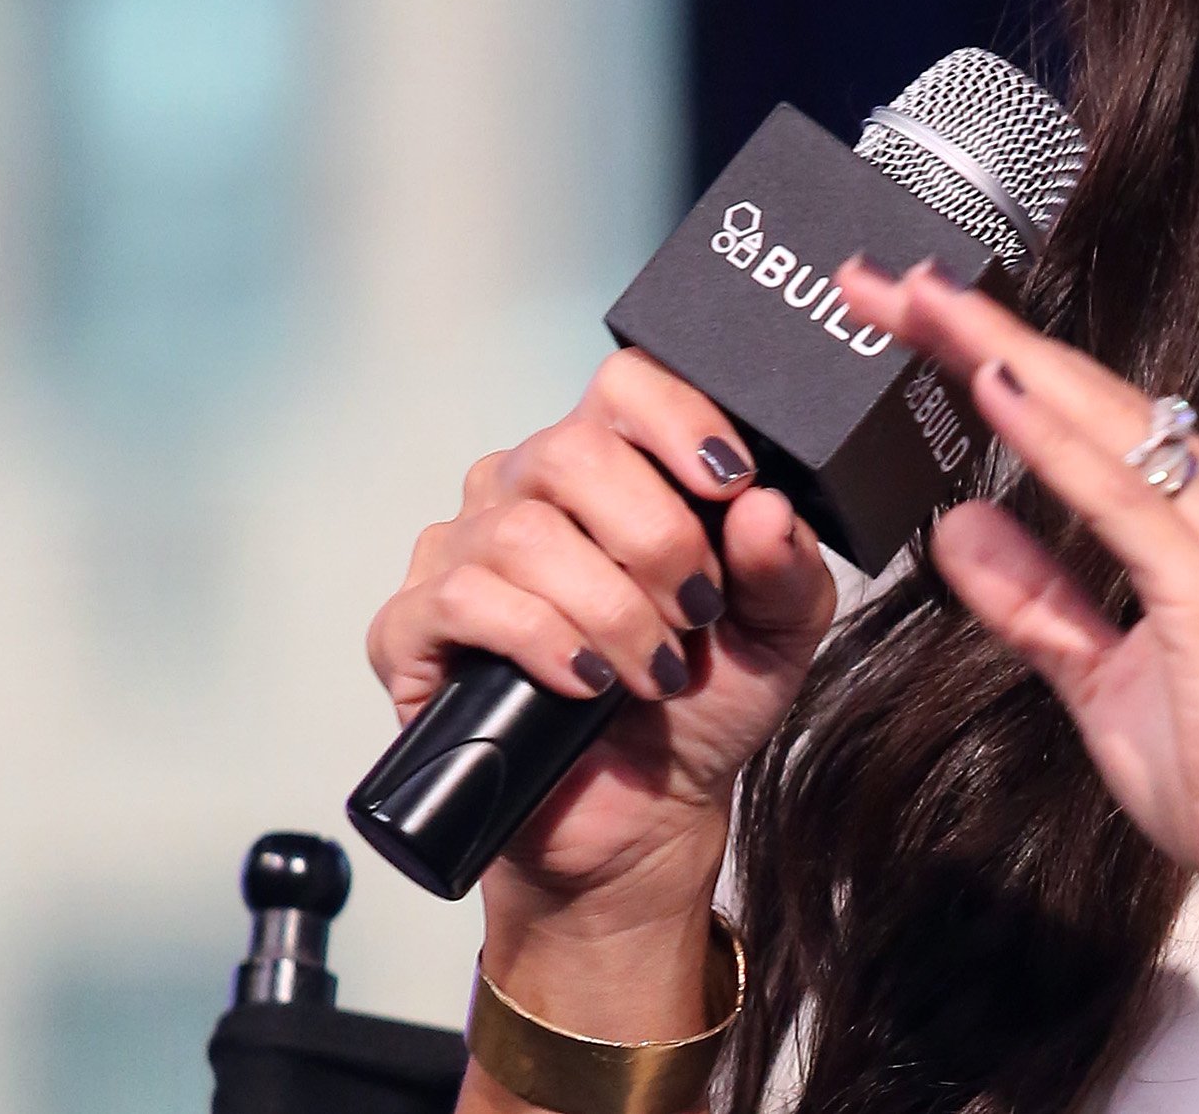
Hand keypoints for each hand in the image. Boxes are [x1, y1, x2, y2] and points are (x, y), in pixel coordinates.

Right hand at [365, 349, 838, 936]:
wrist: (642, 815)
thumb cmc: (701, 703)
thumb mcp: (778, 634)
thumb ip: (785, 567)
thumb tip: (765, 506)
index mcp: (613, 466)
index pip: (626, 383)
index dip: (678, 419)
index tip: (730, 483)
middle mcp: (527, 491)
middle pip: (571, 451)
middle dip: (654, 540)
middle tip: (695, 613)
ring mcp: (462, 554)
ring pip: (522, 534)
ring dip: (609, 610)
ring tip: (653, 671)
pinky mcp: (413, 628)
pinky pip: (463, 600)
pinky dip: (540, 641)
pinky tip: (583, 682)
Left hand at [837, 259, 1198, 929]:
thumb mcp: (1103, 681)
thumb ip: (1035, 601)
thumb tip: (955, 528)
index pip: (1075, 410)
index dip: (986, 352)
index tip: (908, 312)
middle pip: (1077, 388)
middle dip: (972, 326)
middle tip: (877, 280)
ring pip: (1096, 416)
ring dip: (997, 352)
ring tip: (916, 301)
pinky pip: (1116, 497)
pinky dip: (1050, 436)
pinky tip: (991, 388)